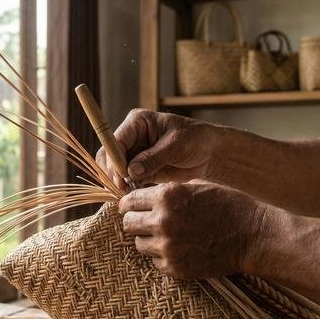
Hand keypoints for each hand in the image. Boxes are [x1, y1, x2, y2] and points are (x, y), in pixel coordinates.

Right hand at [95, 110, 216, 190]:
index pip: (115, 141)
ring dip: (119, 183)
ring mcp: (134, 153)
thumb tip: (131, 171)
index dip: (114, 160)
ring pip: (115, 170)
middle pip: (109, 156)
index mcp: (137, 122)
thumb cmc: (196, 139)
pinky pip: (126, 179)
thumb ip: (153, 157)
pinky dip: (127, 188)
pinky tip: (133, 195)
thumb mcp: (176, 145)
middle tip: (122, 190)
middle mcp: (132, 136)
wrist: (210, 153)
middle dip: (113, 173)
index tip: (121, 177)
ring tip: (127, 194)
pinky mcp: (140, 169)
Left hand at [118, 181, 269, 278]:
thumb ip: (166, 190)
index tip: (132, 207)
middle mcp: (162, 222)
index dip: (129, 204)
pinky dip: (162, 256)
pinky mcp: (174, 268)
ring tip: (167, 236)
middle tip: (146, 222)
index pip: (128, 201)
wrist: (252, 235)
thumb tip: (141, 194)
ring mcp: (167, 247)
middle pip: (127, 224)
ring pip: (139, 244)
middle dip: (134, 221)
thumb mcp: (196, 186)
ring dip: (148, 240)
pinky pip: (154, 261)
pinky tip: (179, 249)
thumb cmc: (227, 205)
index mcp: (166, 197)